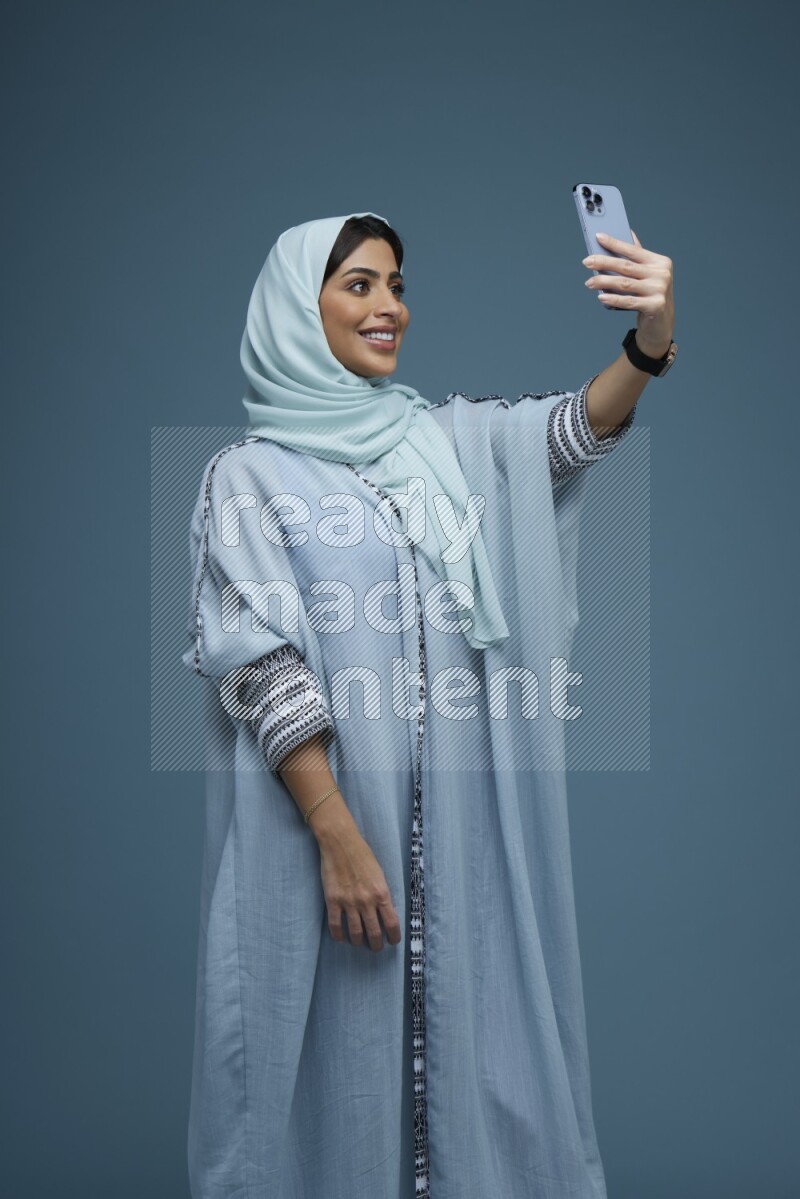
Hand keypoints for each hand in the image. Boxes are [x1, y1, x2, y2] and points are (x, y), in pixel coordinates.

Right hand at [318, 824, 401, 951]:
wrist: (341, 843)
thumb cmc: (363, 855)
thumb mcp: (380, 874)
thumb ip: (382, 894)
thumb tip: (385, 912)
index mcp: (382, 893)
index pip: (391, 923)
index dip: (393, 937)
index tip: (392, 941)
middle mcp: (366, 901)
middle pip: (374, 933)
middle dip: (377, 945)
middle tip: (376, 947)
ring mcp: (348, 902)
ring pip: (356, 933)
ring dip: (359, 942)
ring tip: (359, 944)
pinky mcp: (333, 901)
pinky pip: (335, 925)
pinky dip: (339, 936)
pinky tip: (342, 939)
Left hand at [582, 229, 674, 357]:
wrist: (662, 322)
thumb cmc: (650, 294)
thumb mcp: (647, 274)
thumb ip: (638, 256)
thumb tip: (627, 233)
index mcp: (659, 262)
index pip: (633, 250)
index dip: (614, 243)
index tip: (598, 236)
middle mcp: (661, 274)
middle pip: (626, 266)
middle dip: (603, 262)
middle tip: (587, 262)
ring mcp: (659, 290)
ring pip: (624, 283)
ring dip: (603, 282)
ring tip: (589, 282)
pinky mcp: (655, 305)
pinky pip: (628, 301)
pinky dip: (613, 299)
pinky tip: (600, 297)